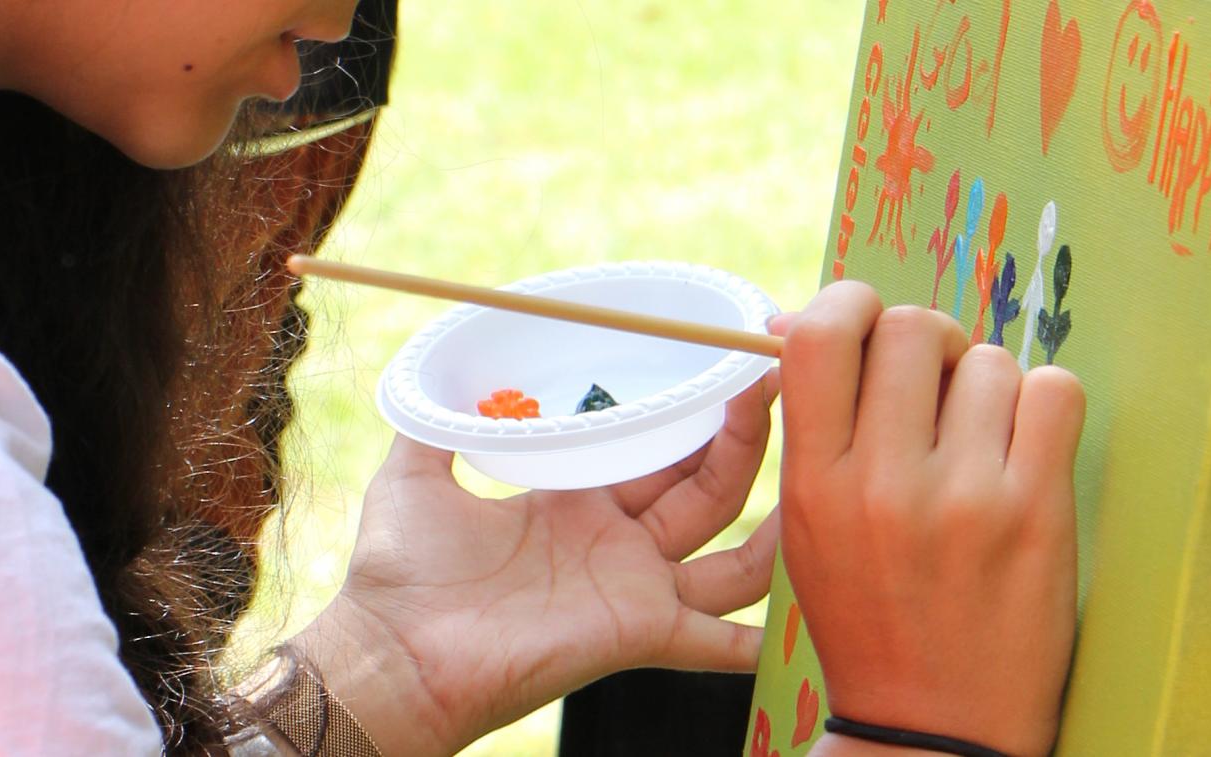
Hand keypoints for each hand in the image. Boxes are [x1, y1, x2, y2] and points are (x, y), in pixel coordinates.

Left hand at [289, 375, 782, 755]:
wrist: (392, 652)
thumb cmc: (400, 575)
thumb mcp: (415, 475)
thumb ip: (434, 419)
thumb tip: (435, 362)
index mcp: (577, 501)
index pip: (657, 448)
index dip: (695, 410)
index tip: (729, 362)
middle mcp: (618, 544)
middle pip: (709, 485)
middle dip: (748, 433)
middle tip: (779, 375)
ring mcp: (635, 590)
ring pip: (734, 552)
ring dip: (777, 511)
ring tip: (817, 454)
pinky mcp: (641, 633)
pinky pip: (718, 640)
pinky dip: (761, 637)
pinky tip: (818, 607)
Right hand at [778, 281, 1084, 756]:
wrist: (936, 724)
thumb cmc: (871, 617)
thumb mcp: (810, 529)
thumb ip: (812, 428)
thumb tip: (800, 319)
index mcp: (814, 484)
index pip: (824, 334)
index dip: (852, 303)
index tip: (868, 326)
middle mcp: (884, 485)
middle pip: (914, 328)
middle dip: (930, 343)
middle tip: (937, 385)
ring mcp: (966, 498)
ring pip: (990, 361)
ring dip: (989, 387)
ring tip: (981, 443)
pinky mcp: (1038, 512)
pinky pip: (1055, 391)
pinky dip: (1044, 405)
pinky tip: (1026, 448)